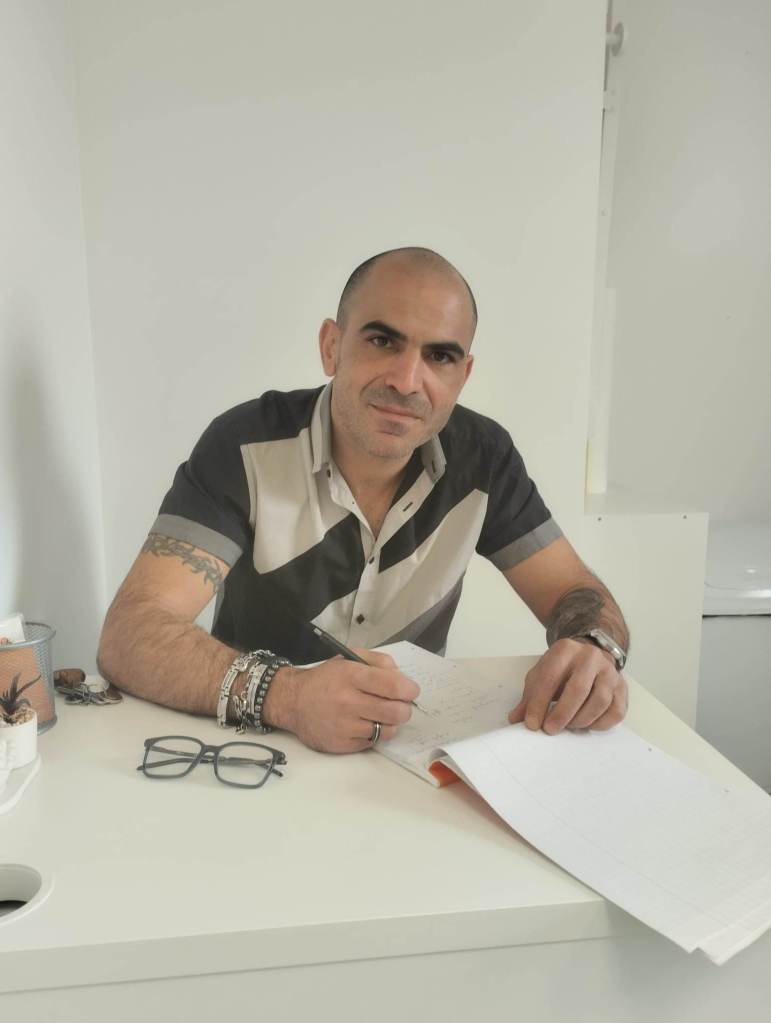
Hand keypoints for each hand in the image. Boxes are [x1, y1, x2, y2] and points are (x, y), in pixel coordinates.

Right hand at [264, 648, 420, 752]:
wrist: (292, 701)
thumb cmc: (325, 680)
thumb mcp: (349, 659)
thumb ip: (378, 662)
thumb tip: (402, 677)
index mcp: (351, 676)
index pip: (393, 686)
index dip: (409, 690)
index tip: (410, 691)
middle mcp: (348, 701)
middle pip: (396, 712)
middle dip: (404, 708)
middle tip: (399, 705)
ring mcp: (344, 725)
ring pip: (388, 730)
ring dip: (390, 722)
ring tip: (380, 714)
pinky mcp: (341, 744)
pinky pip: (372, 742)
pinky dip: (374, 733)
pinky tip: (363, 724)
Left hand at [507, 638, 627, 733]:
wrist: (588, 655)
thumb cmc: (562, 668)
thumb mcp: (541, 674)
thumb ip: (529, 696)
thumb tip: (515, 719)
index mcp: (565, 650)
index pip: (550, 677)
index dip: (539, 703)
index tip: (531, 723)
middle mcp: (591, 657)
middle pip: (578, 689)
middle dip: (562, 713)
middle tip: (550, 730)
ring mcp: (610, 672)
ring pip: (600, 700)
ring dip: (581, 719)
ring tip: (568, 726)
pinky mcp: (622, 688)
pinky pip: (616, 711)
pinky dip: (600, 724)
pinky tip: (587, 726)